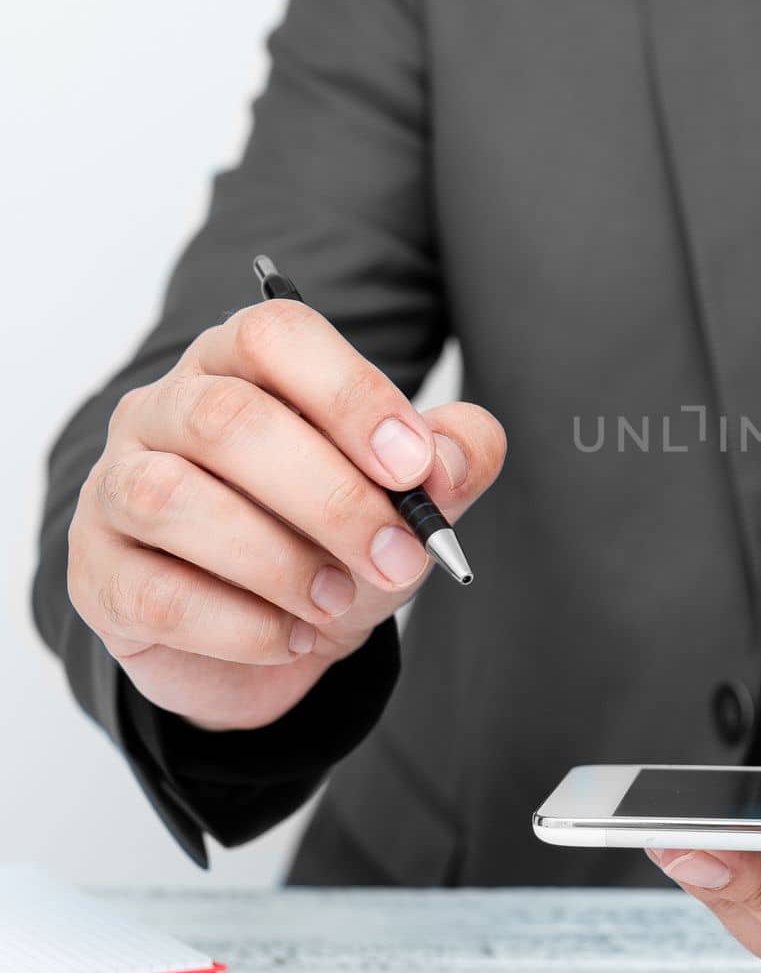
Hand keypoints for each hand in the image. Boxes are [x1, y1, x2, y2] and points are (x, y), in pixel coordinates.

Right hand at [66, 300, 505, 731]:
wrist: (277, 635)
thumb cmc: (336, 538)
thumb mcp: (409, 497)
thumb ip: (450, 459)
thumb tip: (448, 461)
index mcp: (242, 364)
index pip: (275, 335)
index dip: (349, 395)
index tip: (414, 466)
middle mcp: (164, 409)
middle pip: (227, 420)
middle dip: (331, 497)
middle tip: (401, 556)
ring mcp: (117, 487)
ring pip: (174, 502)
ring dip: (278, 562)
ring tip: (340, 600)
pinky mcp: (97, 574)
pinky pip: (155, 594)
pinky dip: (241, 626)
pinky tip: (292, 637)